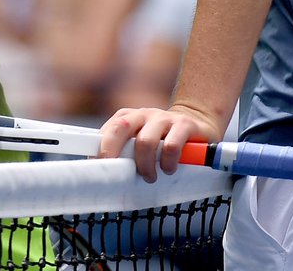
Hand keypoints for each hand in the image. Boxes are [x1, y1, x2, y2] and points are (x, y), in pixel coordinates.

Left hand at [98, 105, 223, 183]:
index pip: (108, 129)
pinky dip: (168, 162)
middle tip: (118, 175)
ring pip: (145, 141)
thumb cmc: (162, 141)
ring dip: (145, 165)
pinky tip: (169, 168)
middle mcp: (144, 114)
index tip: (97, 168)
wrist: (196, 123)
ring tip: (151, 177)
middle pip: (121, 128)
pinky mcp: (184, 124)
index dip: (100, 149)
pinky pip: (171, 145)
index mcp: (129, 118)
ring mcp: (164, 117)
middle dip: (114, 152)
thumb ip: (126, 153)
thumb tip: (107, 177)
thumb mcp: (141, 143)